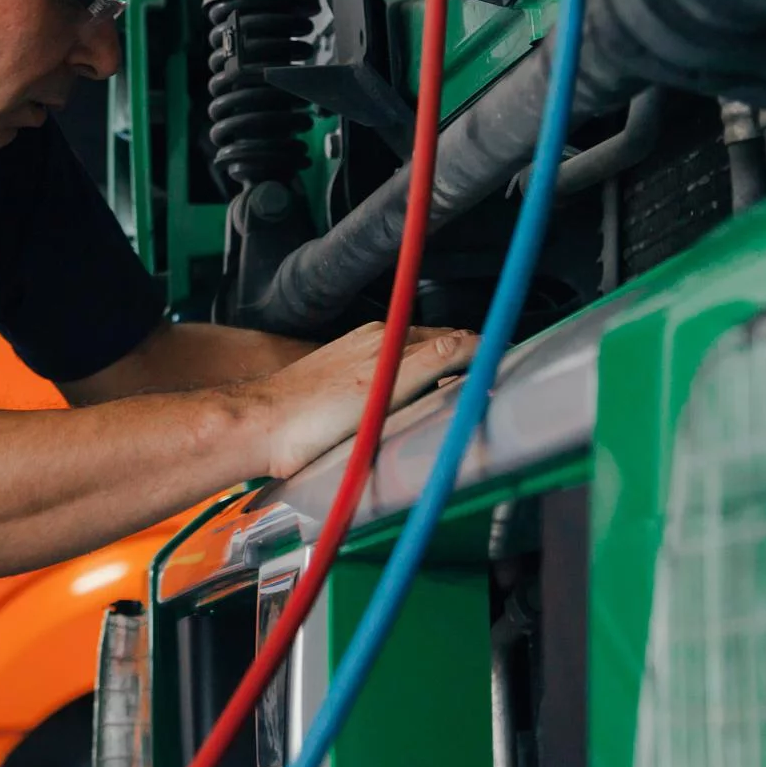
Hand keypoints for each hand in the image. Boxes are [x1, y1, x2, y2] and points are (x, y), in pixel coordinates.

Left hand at [234, 322, 478, 478]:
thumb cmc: (311, 417)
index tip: (504, 365)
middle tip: (489, 381)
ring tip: (456, 393)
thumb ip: (430, 362)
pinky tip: (406, 403)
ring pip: (410, 359)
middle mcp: (373, 342)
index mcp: (388, 340)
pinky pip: (387, 373)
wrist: (260, 428)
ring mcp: (355, 358)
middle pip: (433, 346)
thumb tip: (472, 343)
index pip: (453, 338)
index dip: (482, 351)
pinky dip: (408, 382)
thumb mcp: (383, 388)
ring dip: (437, 370)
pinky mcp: (340, 378)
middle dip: (465, 359)